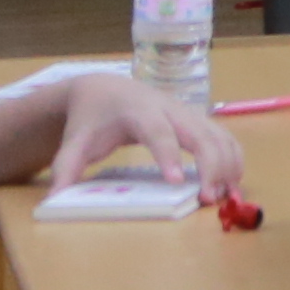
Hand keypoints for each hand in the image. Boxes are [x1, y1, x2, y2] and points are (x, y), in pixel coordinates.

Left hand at [43, 70, 239, 205]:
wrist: (105, 90)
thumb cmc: (91, 119)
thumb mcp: (74, 142)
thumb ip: (66, 168)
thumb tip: (56, 199)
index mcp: (139, 111)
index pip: (158, 132)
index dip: (168, 156)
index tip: (176, 181)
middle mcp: (170, 109)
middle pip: (201, 133)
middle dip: (211, 165)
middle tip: (209, 198)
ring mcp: (188, 113)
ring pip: (219, 134)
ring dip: (228, 164)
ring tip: (227, 194)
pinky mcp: (199, 120)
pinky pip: (225, 137)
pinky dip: (234, 158)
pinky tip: (233, 181)